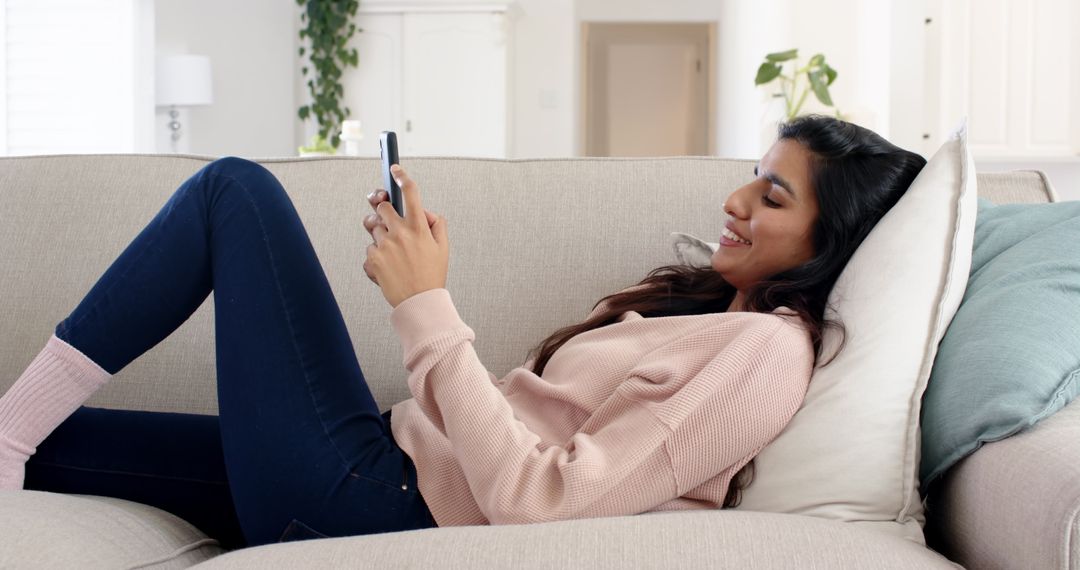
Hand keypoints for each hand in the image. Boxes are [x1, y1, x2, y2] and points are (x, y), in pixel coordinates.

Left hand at [362, 164, 448, 307]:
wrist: (419, 303)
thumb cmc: (431, 275)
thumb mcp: (443, 247)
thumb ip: (437, 223)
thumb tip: (424, 211)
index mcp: (419, 227)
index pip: (410, 193)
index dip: (402, 177)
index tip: (395, 168)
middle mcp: (400, 233)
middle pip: (382, 206)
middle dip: (383, 210)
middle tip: (389, 220)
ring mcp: (384, 246)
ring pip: (372, 227)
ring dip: (379, 233)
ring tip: (391, 250)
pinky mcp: (372, 259)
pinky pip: (369, 250)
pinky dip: (376, 257)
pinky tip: (388, 268)